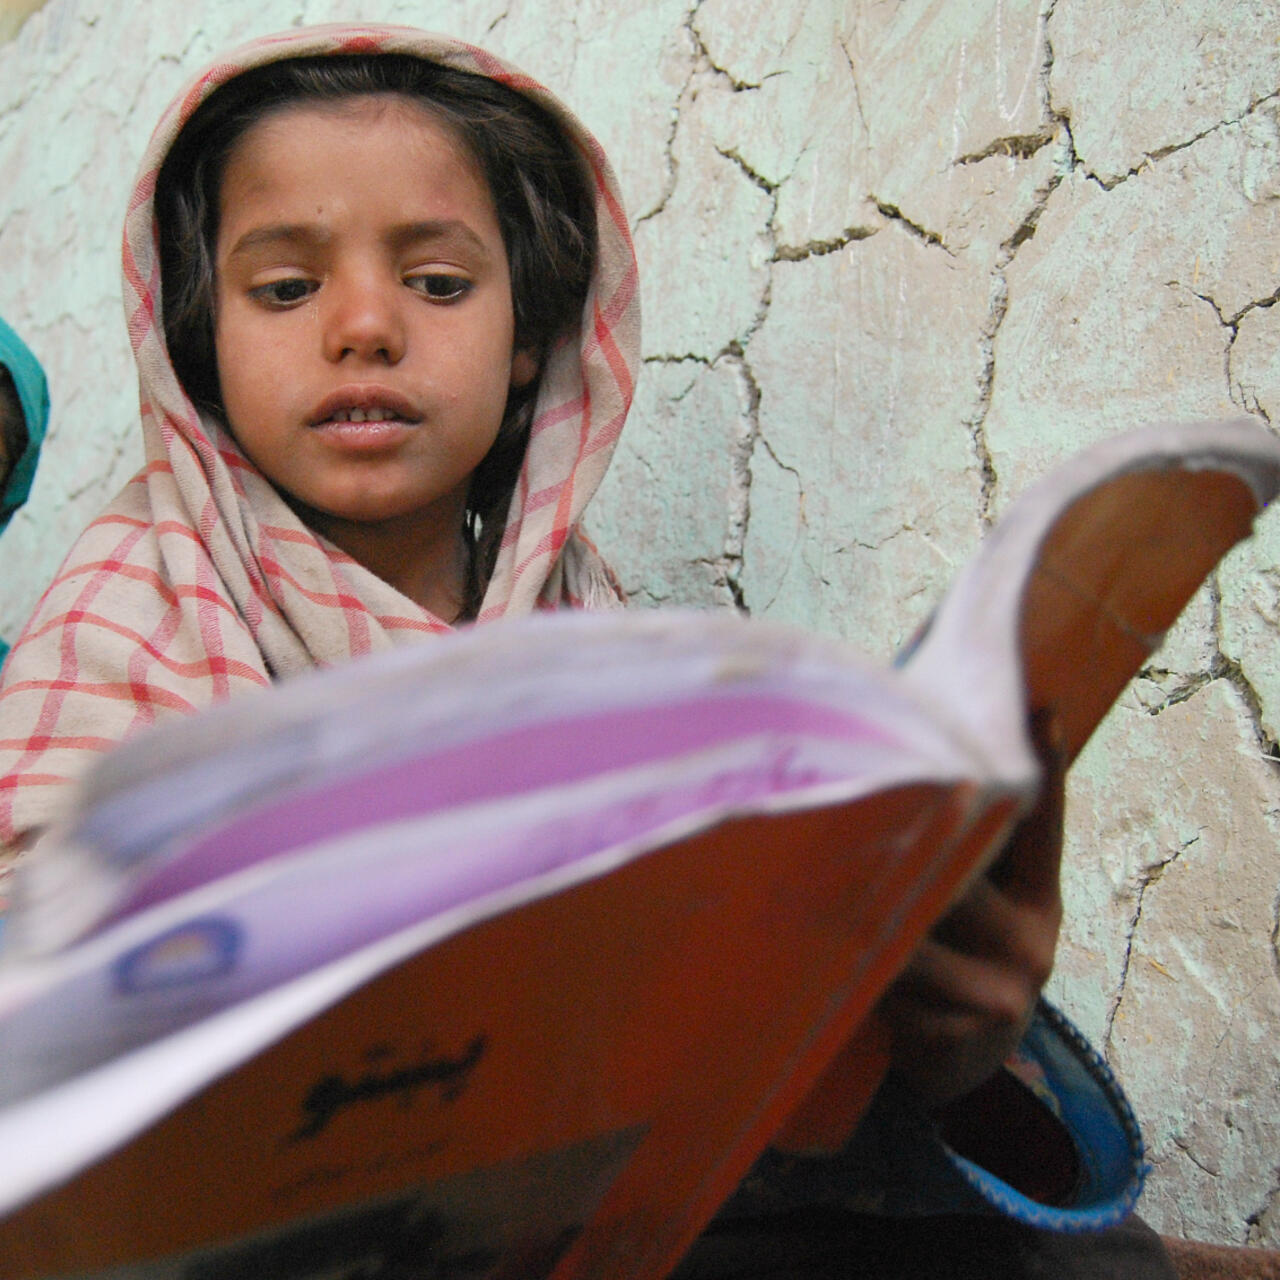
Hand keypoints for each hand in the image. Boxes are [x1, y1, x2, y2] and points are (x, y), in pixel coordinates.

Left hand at [877, 712, 1065, 1109]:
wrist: (958, 1068)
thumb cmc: (954, 962)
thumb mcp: (981, 911)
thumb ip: (969, 854)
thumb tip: (925, 762)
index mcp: (1040, 899)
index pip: (1044, 824)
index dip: (1044, 765)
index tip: (1040, 709)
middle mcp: (1035, 941)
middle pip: (960, 871)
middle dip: (906, 849)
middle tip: (855, 799)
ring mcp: (1006, 991)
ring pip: (915, 924)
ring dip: (867, 913)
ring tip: (823, 894)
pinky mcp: (964, 1033)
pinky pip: (891, 977)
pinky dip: (859, 968)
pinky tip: (844, 969)